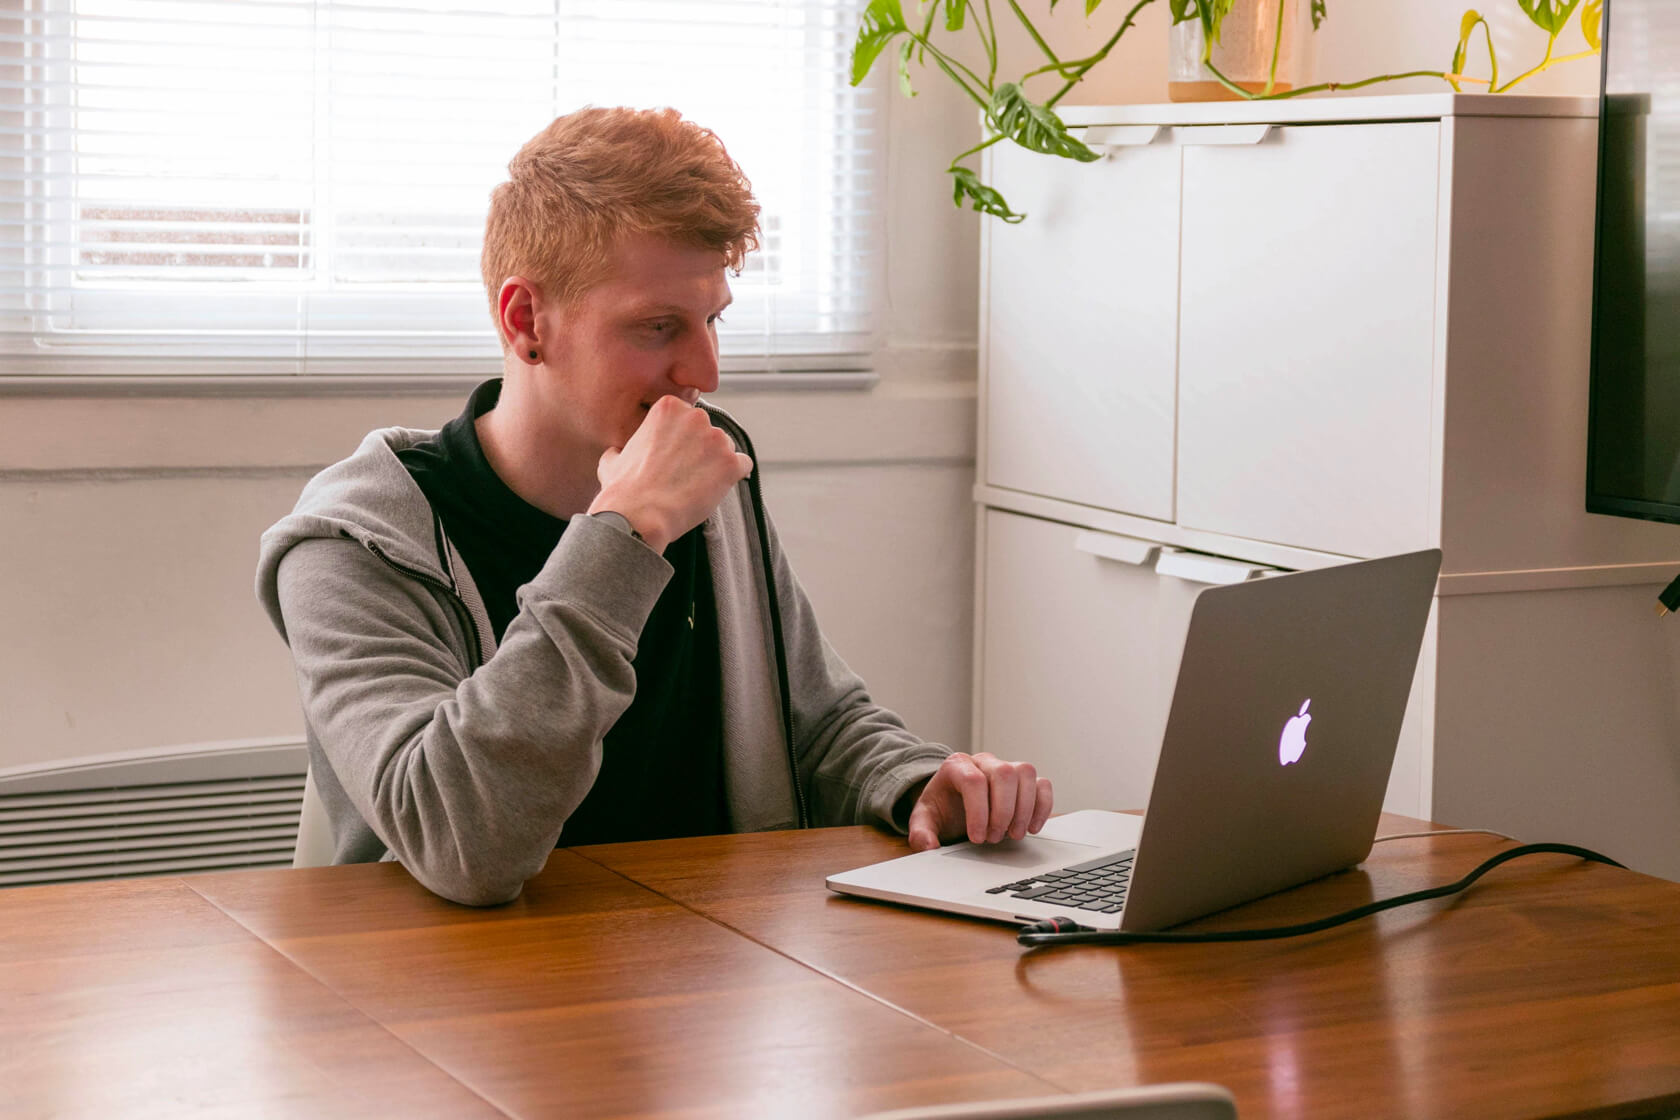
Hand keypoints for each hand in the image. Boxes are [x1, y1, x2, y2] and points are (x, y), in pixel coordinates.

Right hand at [590, 396, 752, 552]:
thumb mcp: (612, 459)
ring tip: (696, 485)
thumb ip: (623, 448)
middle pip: (707, 431)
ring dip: (715, 464)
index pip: (686, 417)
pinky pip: (743, 464)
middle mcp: (696, 417)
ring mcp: (717, 439)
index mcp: (668, 408)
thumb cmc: (624, 490)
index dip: (680, 438)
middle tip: (685, 473)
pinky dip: (734, 476)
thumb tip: (618, 453)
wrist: (639, 516)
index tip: (674, 455)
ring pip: (725, 448)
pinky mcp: (731, 463)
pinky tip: (717, 487)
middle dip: (700, 450)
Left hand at [906, 752, 1052, 851]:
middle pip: (1004, 773)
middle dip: (1003, 811)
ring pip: (1025, 774)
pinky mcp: (1023, 780)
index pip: (973, 780)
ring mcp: (1006, 767)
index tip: (977, 838)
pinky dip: (1042, 806)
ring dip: (1024, 809)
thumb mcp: (924, 820)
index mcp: (956, 766)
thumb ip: (920, 833)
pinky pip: (1042, 784)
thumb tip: (929, 846)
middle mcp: (983, 761)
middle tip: (995, 838)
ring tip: (1013, 834)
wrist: (951, 800)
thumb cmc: (941, 808)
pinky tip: (1031, 827)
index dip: (978, 812)